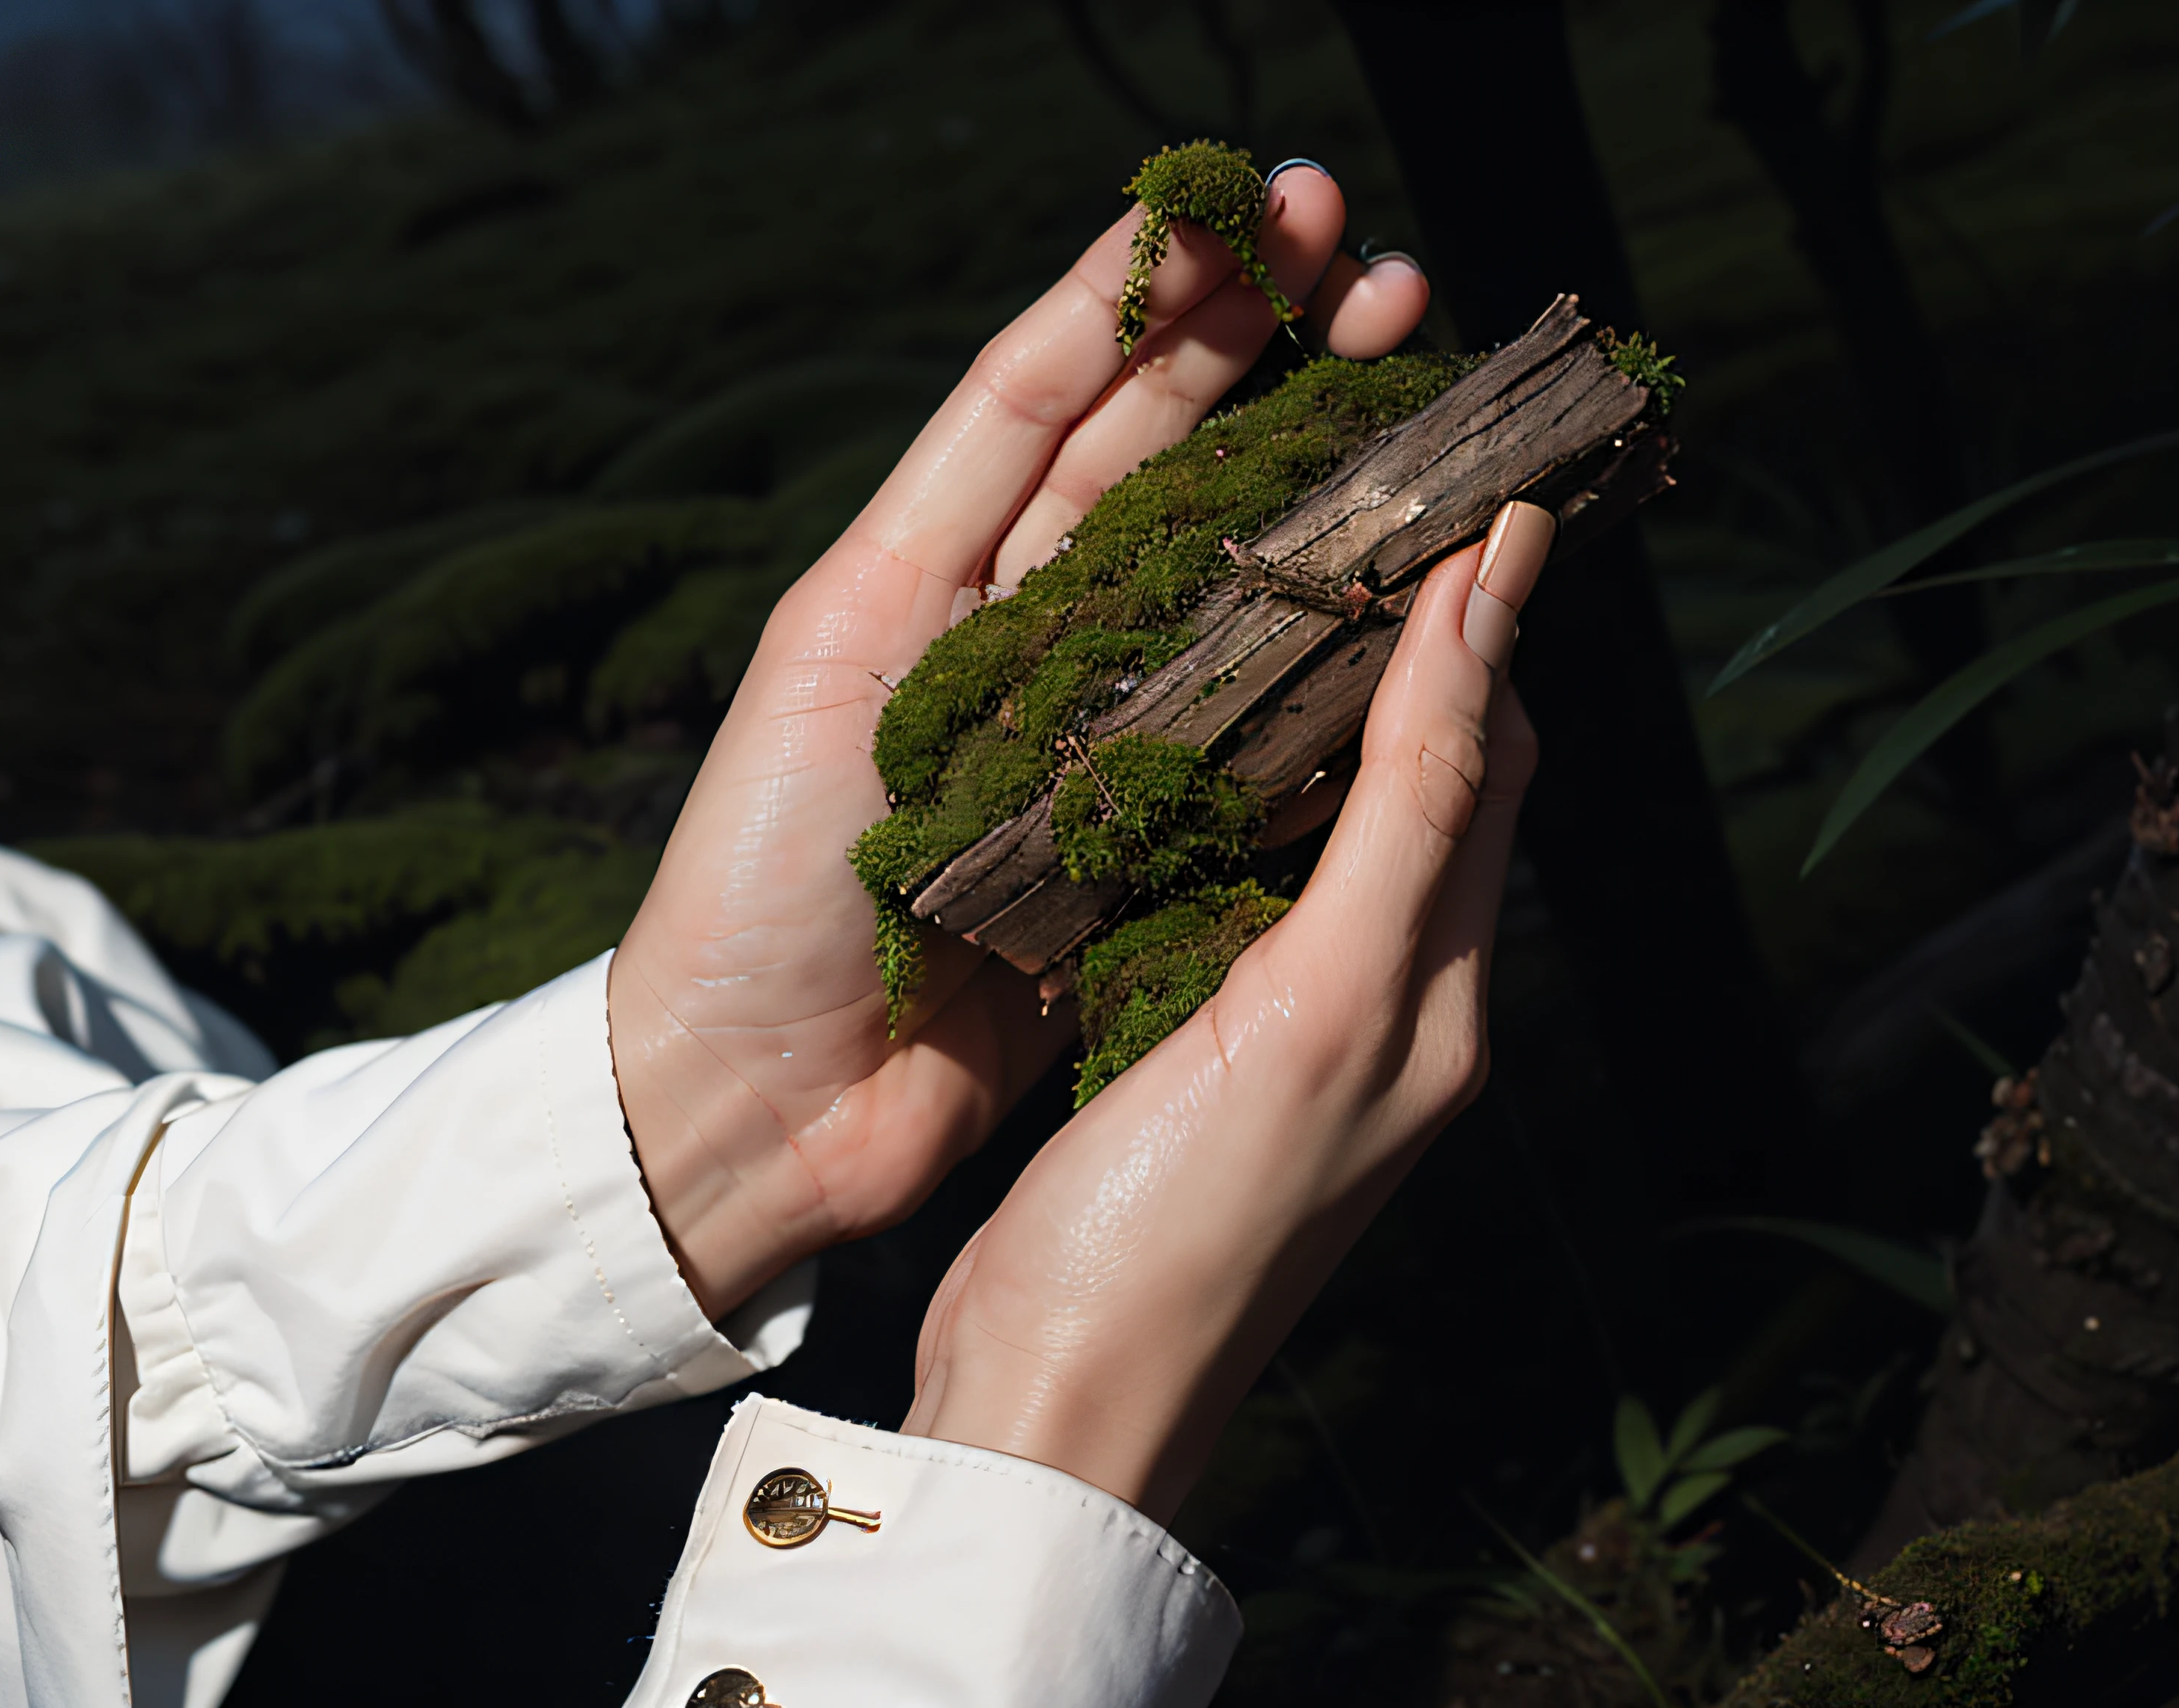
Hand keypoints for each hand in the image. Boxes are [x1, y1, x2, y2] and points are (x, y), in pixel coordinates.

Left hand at [611, 166, 1432, 1318]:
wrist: (759, 1097)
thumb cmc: (759, 871)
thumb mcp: (843, 645)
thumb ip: (957, 496)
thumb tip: (1070, 336)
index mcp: (944, 562)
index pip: (1075, 387)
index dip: (1176, 288)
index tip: (1280, 203)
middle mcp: (1030, 629)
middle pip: (1172, 452)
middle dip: (1277, 344)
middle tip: (1394, 265)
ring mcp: (1099, 730)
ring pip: (1233, 568)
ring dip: (1325, 469)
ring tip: (1419, 369)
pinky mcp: (1150, 840)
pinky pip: (1259, 731)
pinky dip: (1335, 654)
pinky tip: (1416, 585)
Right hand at [899, 501, 1551, 1518]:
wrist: (1048, 1399)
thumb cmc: (1177, 1226)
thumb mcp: (1318, 1001)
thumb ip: (1409, 810)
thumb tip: (1482, 610)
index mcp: (1442, 993)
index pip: (1492, 756)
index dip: (1474, 616)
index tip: (1439, 479)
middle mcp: (1395, 1008)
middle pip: (1424, 779)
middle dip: (1396, 640)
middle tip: (1333, 501)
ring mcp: (1296, 1033)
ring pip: (1327, 824)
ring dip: (1303, 707)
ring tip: (1241, 584)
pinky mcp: (1202, 1051)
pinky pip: (1241, 886)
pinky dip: (1220, 795)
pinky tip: (1157, 743)